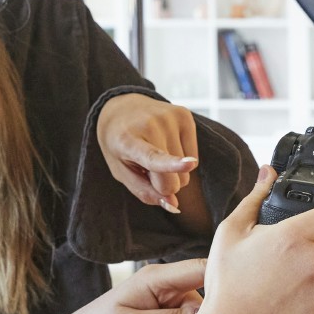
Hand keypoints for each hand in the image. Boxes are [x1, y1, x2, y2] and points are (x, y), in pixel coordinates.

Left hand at [96, 93, 199, 213]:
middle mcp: (150, 125)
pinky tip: (166, 143)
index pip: (153, 157)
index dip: (172, 164)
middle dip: (163, 181)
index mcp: (127, 141)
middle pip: (173, 178)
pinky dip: (181, 159)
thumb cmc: (120, 146)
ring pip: (187, 171)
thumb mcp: (121, 172)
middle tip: (146, 165)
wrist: (121, 108)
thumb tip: (174, 205)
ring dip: (172, 169)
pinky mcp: (185, 115)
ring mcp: (169, 117)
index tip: (190, 164)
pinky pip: (194, 158)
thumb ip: (144, 192)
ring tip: (155, 149)